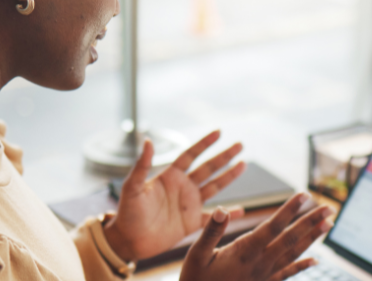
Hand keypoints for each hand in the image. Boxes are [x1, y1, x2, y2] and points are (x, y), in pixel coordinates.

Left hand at [102, 130, 246, 260]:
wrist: (128, 240)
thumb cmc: (127, 212)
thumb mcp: (131, 187)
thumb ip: (141, 165)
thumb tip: (147, 140)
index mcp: (170, 176)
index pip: (190, 155)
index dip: (204, 143)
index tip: (219, 132)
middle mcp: (182, 187)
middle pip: (208, 168)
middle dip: (224, 156)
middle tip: (240, 144)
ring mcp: (189, 205)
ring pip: (214, 187)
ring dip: (229, 176)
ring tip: (243, 164)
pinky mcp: (191, 223)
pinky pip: (212, 218)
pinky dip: (227, 214)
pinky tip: (241, 210)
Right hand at [180, 193, 333, 280]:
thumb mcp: (196, 255)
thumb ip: (211, 231)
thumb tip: (221, 210)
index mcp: (245, 252)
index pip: (273, 226)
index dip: (290, 210)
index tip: (304, 195)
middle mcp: (260, 264)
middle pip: (291, 239)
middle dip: (310, 221)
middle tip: (329, 207)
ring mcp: (265, 276)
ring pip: (294, 254)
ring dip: (312, 238)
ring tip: (328, 224)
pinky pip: (287, 274)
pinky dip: (302, 266)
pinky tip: (315, 261)